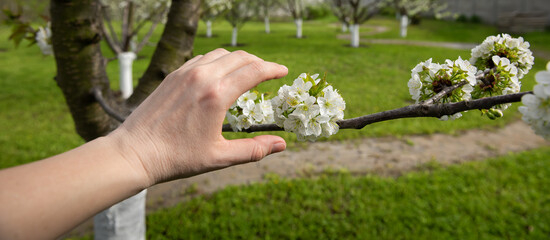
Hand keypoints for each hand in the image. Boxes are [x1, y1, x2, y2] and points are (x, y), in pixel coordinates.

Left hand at [109, 49, 288, 185]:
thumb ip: (254, 149)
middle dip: (259, 62)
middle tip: (269, 73)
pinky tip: (219, 75)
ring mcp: (185, 73)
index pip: (254, 71)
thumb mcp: (220, 158)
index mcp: (216, 95)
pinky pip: (202, 59)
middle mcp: (202, 77)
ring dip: (238, 60)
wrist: (135, 152)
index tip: (284, 71)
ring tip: (246, 73)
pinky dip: (218, 61)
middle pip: (240, 57)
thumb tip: (281, 145)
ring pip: (220, 54)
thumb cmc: (177, 158)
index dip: (273, 69)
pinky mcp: (172, 75)